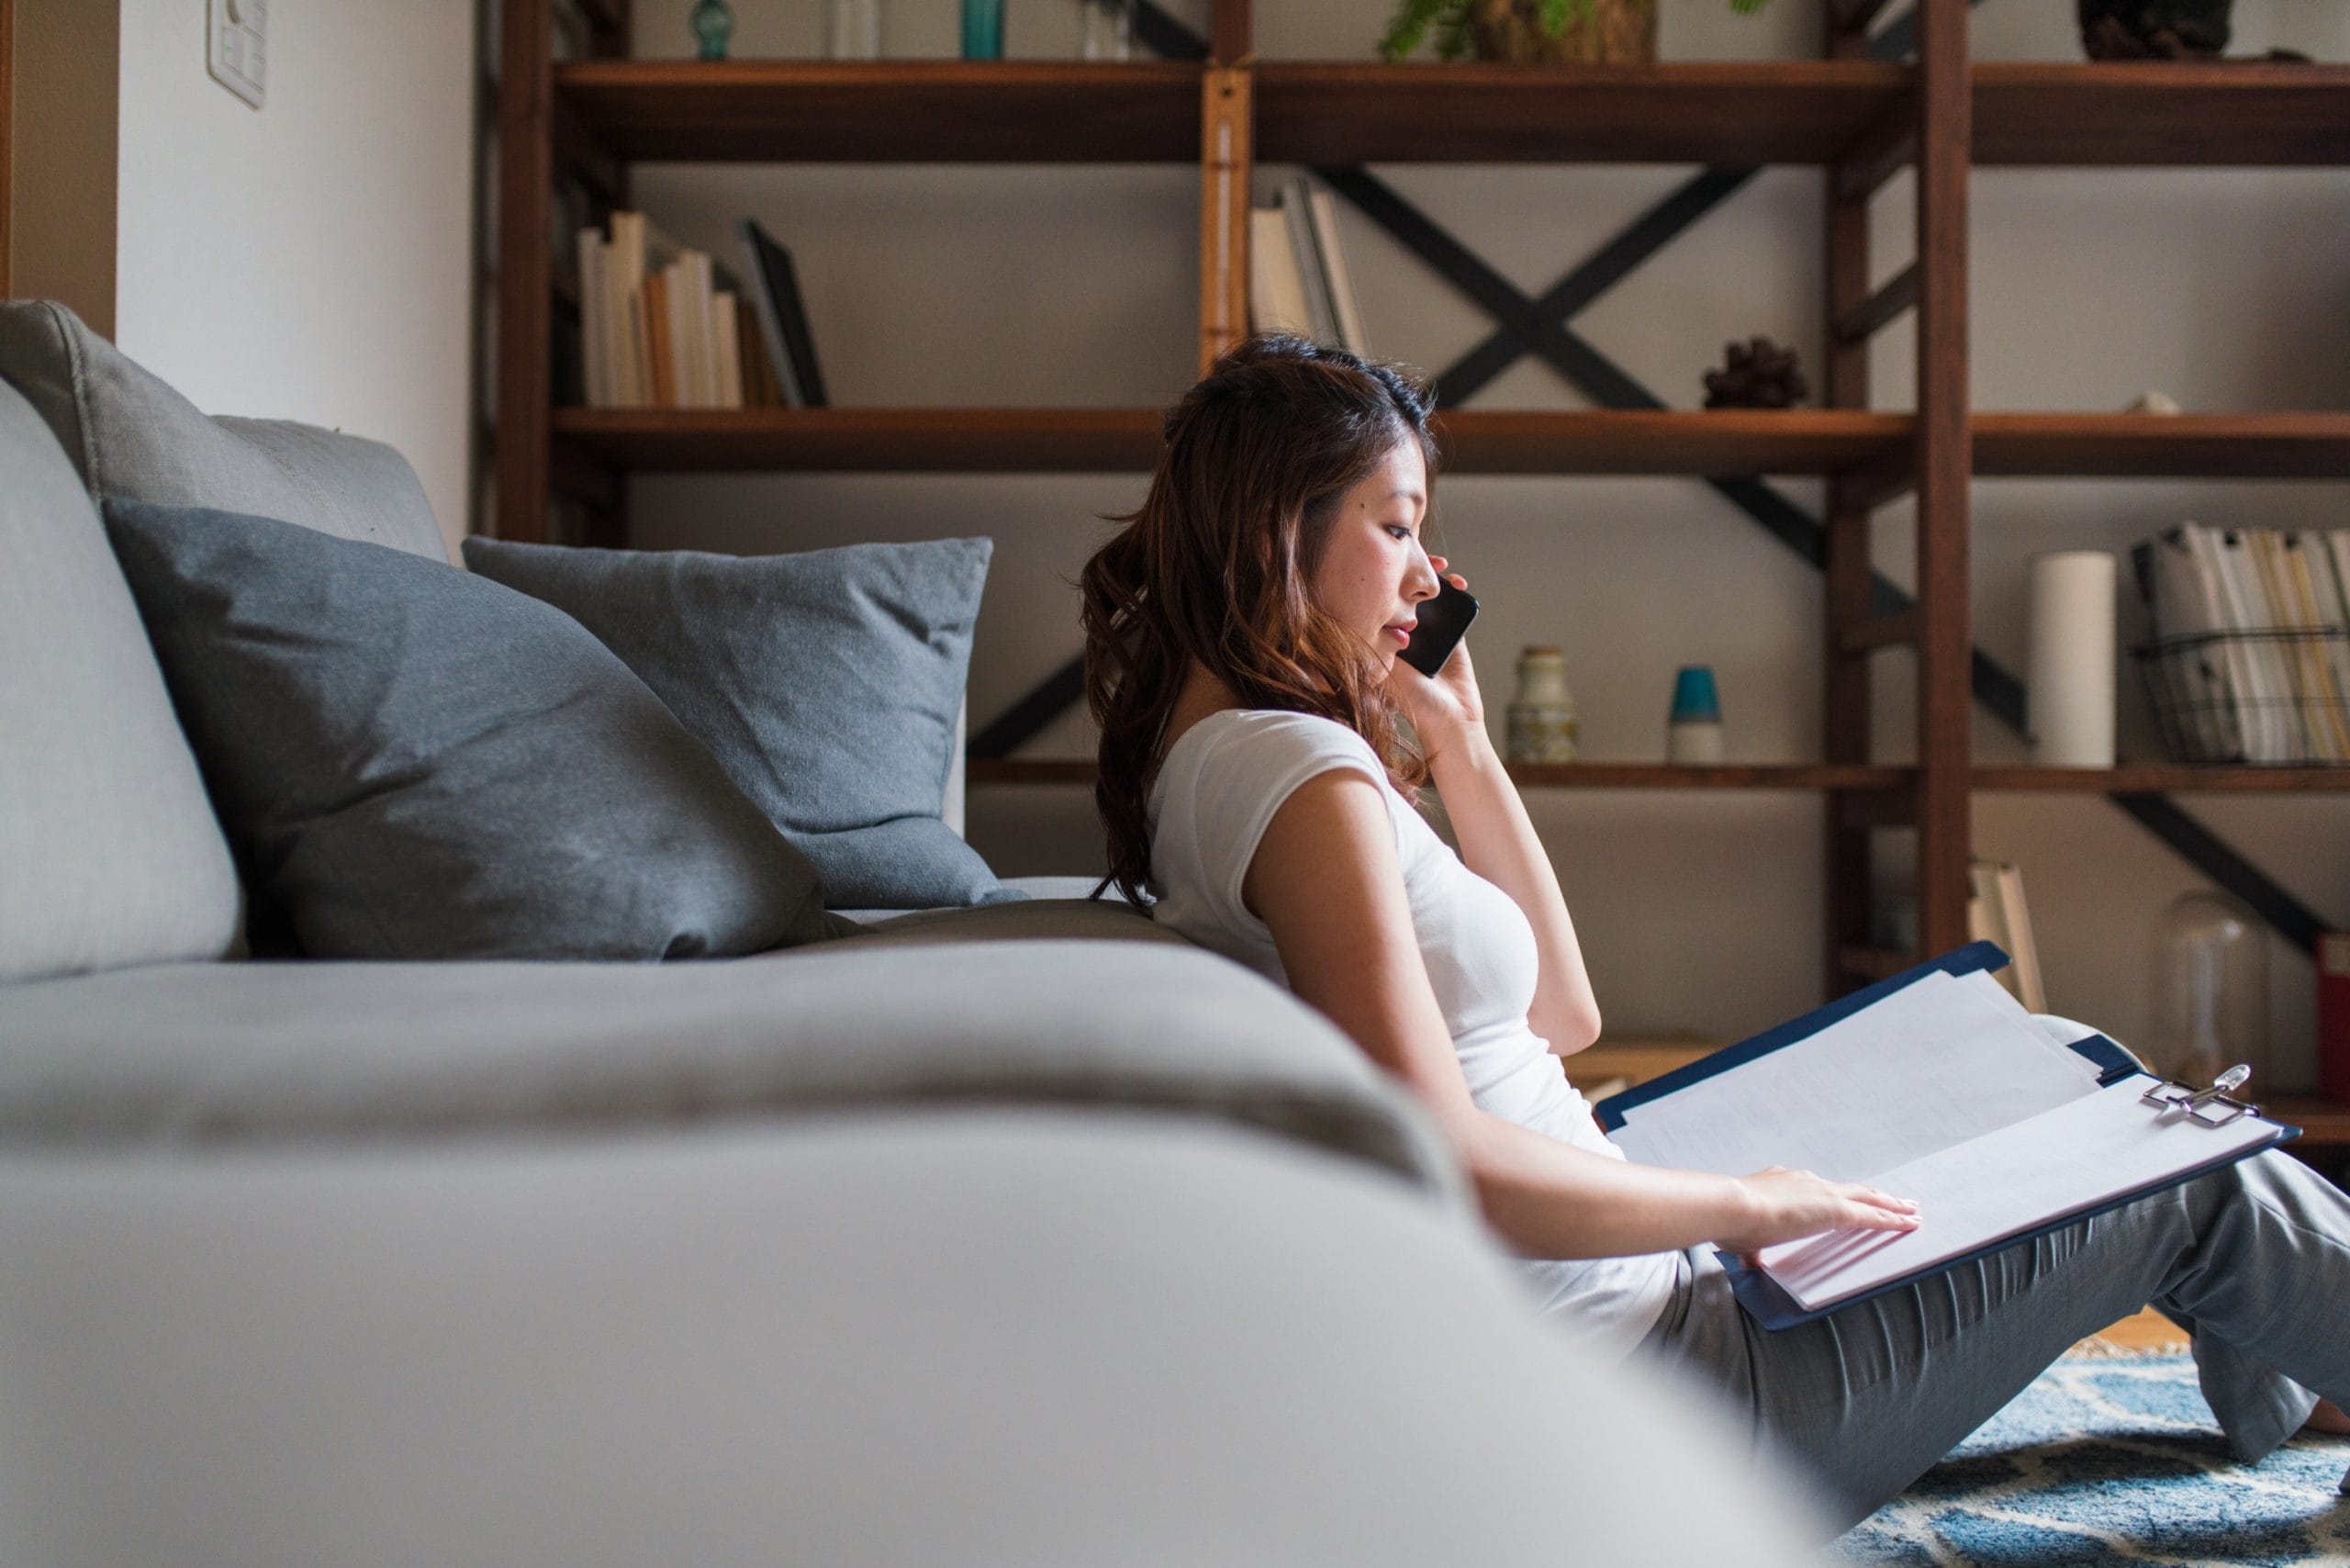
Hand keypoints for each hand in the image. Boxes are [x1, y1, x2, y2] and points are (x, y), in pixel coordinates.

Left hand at [1385, 557, 1485, 755]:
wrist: (1450, 721)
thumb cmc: (1414, 703)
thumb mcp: (1388, 670)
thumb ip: (1378, 645)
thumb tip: (1357, 613)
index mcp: (1384, 641)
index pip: (1380, 604)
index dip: (1382, 583)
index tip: (1385, 563)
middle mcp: (1404, 635)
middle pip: (1404, 596)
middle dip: (1410, 574)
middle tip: (1414, 555)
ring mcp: (1429, 634)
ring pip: (1430, 599)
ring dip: (1434, 580)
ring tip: (1438, 565)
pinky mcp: (1453, 636)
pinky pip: (1455, 608)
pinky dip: (1457, 593)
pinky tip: (1458, 583)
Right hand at [1714, 1165, 1920, 1262]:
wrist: (1734, 1206)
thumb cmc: (1731, 1219)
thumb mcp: (1742, 1236)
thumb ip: (1752, 1250)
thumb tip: (1750, 1261)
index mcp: (1781, 1183)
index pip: (1813, 1190)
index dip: (1831, 1196)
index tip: (1842, 1199)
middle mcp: (1806, 1182)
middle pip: (1850, 1189)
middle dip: (1872, 1195)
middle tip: (1894, 1199)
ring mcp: (1823, 1193)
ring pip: (1867, 1198)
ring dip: (1890, 1205)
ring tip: (1909, 1209)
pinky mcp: (1837, 1210)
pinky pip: (1874, 1216)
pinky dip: (1893, 1220)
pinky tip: (1909, 1223)